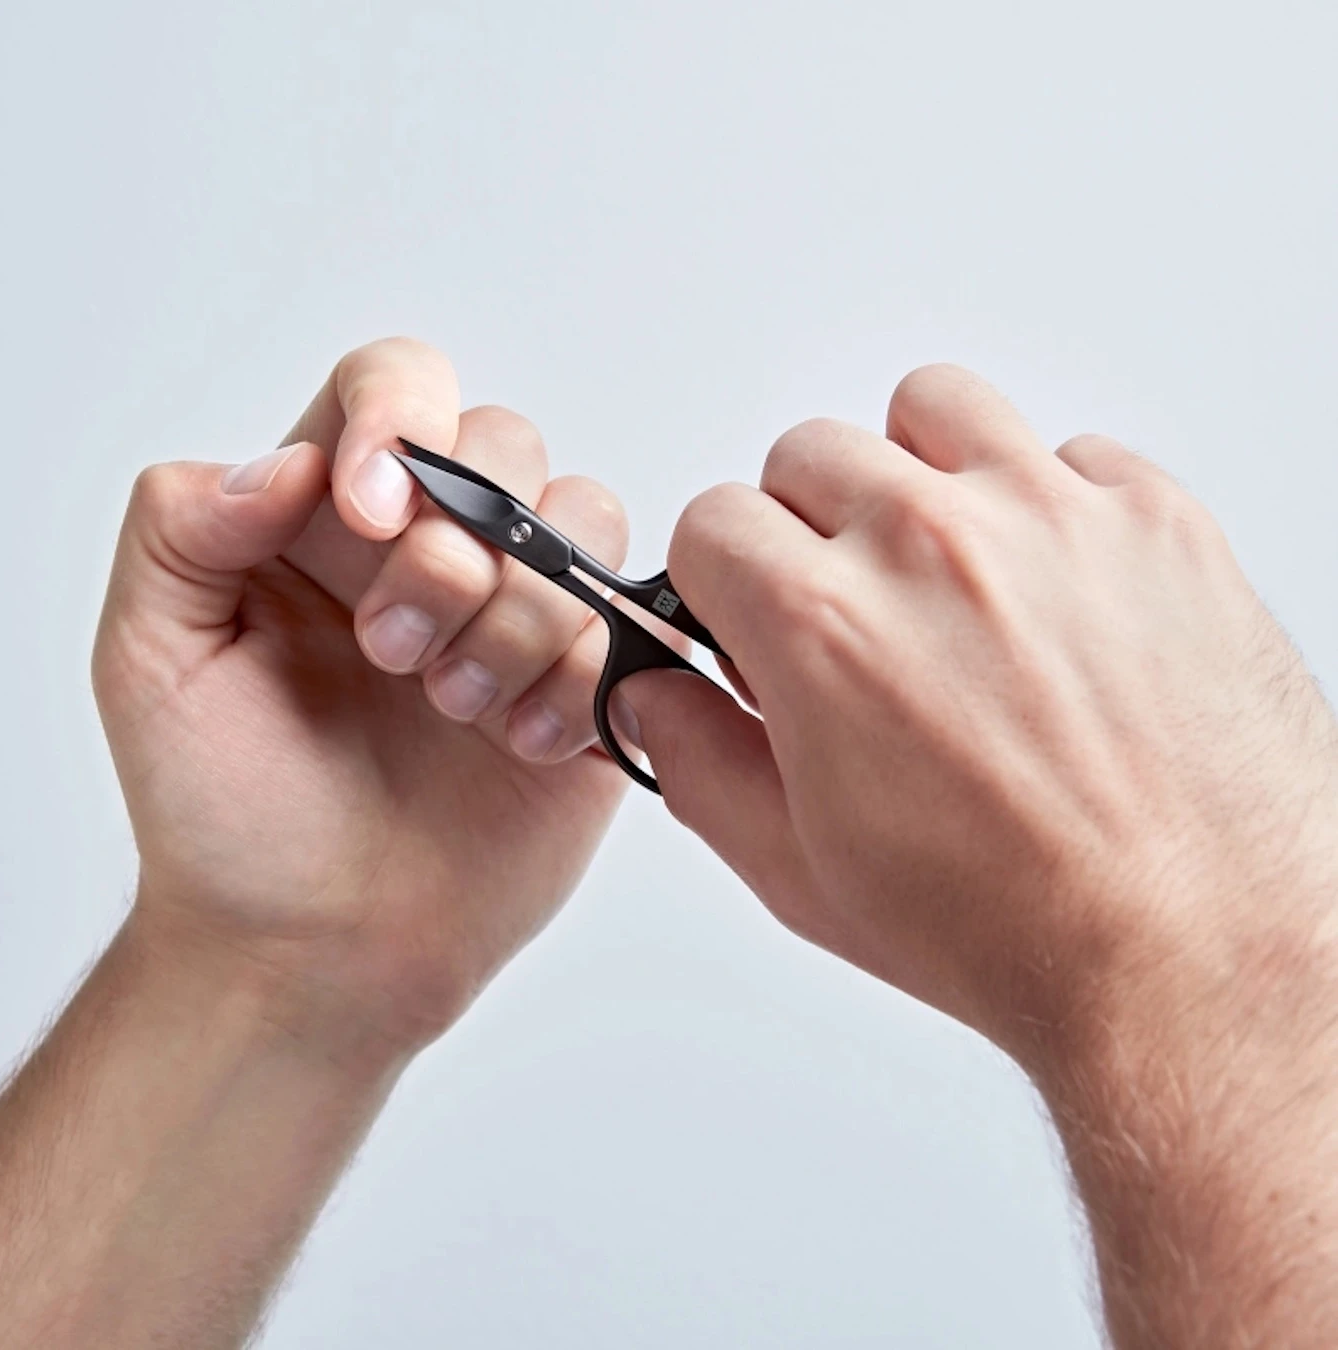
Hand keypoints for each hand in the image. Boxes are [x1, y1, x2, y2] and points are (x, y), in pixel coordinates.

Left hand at [93, 337, 630, 1057]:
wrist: (316, 949)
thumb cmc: (226, 814)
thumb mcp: (150, 660)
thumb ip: (182, 529)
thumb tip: (290, 462)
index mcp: (331, 519)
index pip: (395, 385)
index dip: (401, 420)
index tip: (368, 516)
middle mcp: (437, 549)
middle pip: (507, 445)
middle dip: (457, 550)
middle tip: (393, 653)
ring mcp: (520, 617)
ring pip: (586, 523)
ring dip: (520, 619)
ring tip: (458, 710)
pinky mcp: (587, 688)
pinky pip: (631, 629)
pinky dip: (579, 683)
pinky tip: (518, 747)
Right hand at [624, 363, 1337, 1060]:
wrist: (1200, 956)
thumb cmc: (1014, 927)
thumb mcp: (801, 871)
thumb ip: (698, 763)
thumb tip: (656, 698)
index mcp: (824, 623)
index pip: (713, 519)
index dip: (718, 578)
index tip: (747, 612)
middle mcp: (930, 544)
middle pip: (809, 454)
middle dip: (805, 529)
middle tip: (846, 609)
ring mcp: (1051, 516)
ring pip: (931, 410)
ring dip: (914, 475)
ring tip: (939, 565)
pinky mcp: (1153, 519)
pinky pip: (1068, 451)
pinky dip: (1043, 503)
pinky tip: (1048, 591)